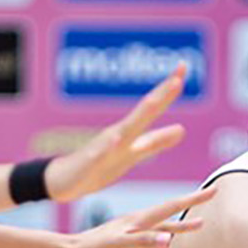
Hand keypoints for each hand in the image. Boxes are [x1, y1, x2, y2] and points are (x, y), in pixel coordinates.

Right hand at [42, 66, 186, 201]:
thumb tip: (182, 130)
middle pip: (143, 113)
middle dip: (160, 95)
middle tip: (178, 77)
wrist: (64, 182)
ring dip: (139, 116)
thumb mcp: (133, 155)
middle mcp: (118, 135)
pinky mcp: (89, 165)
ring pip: (123, 131)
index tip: (183, 66)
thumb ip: (156, 142)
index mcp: (129, 132)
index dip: (168, 89)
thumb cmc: (98, 168)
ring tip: (155, 101)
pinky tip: (115, 139)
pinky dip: (106, 147)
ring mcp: (103, 149)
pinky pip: (98, 156)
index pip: (152, 107)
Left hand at [58, 186, 214, 247]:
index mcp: (135, 221)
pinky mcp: (121, 246)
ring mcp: (128, 234)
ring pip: (162, 229)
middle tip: (212, 196)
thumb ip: (141, 242)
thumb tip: (168, 242)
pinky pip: (148, 244)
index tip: (214, 189)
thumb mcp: (114, 246)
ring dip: (181, 226)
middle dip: (192, 205)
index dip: (193, 200)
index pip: (171, 207)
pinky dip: (161, 243)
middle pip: (170, 212)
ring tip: (199, 226)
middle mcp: (134, 224)